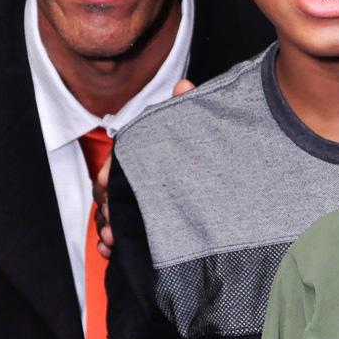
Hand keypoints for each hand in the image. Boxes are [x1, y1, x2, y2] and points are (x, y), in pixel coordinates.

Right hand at [94, 78, 193, 258]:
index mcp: (142, 156)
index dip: (109, 170)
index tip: (108, 180)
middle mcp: (136, 180)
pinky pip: (120, 236)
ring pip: (111, 215)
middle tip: (113, 219)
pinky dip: (112, 245)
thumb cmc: (201, 150)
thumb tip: (184, 86)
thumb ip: (186, 108)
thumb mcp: (195, 129)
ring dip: (107, 227)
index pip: (116, 161)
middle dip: (107, 206)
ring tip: (113, 240)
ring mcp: (137, 204)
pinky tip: (112, 253)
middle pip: (109, 192)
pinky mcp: (143, 226)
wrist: (231, 186)